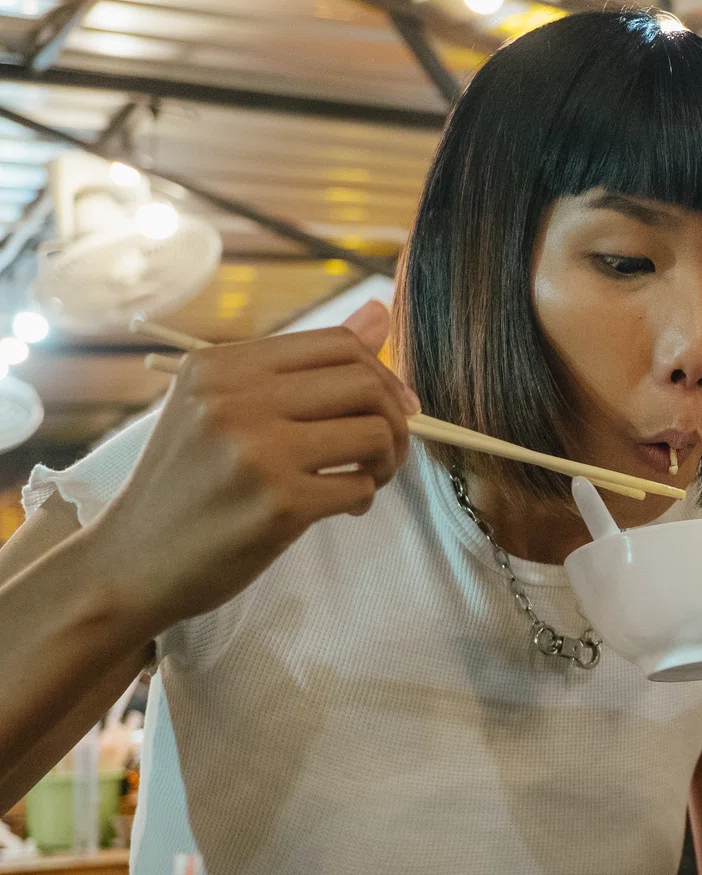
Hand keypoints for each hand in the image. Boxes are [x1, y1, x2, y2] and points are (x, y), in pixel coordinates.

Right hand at [89, 302, 417, 633]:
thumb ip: (299, 366)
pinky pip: (362, 487)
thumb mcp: (222, 408)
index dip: (382, 374)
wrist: (132, 562)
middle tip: (384, 450)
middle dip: (395, 418)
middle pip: (366, 383)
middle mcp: (235, 399)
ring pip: (375, 433)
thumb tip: (380, 313)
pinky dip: (364, 499)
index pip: (338, 344)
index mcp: (220, 366)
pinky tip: (340, 509)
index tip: (390, 407)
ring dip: (387, 461)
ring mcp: (257, 452)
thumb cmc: (188, 483)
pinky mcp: (279, 504)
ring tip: (363, 478)